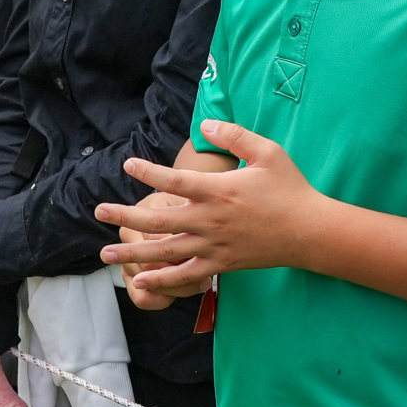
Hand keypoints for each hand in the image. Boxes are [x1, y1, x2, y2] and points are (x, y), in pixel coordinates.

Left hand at [102, 121, 327, 302]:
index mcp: (219, 190)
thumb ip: (235, 136)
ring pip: (165, 251)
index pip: (175, 180)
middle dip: (125, 215)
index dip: (148, 172)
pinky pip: (185, 276)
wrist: (308, 231)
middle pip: (159, 219)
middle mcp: (210, 220)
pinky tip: (140, 282)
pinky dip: (161, 280)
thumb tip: (205, 125)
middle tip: (99, 212)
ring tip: (106, 253)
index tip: (128, 166)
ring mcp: (214, 245)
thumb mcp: (267, 152)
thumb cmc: (289, 187)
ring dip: (133, 253)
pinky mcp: (220, 264)